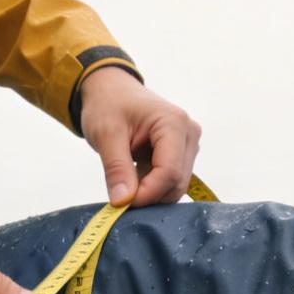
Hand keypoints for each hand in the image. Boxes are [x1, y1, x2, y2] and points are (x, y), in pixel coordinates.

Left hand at [79, 66, 201, 206]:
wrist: (112, 90)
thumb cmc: (108, 104)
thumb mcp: (105, 134)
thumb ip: (116, 169)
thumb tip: (122, 202)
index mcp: (173, 123)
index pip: (169, 172)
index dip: (147, 194)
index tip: (121, 203)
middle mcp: (188, 134)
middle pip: (176, 182)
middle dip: (149, 196)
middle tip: (120, 197)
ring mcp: (188, 144)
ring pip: (176, 185)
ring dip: (151, 193)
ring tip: (125, 183)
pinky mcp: (182, 153)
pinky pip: (172, 180)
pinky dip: (152, 187)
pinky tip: (133, 177)